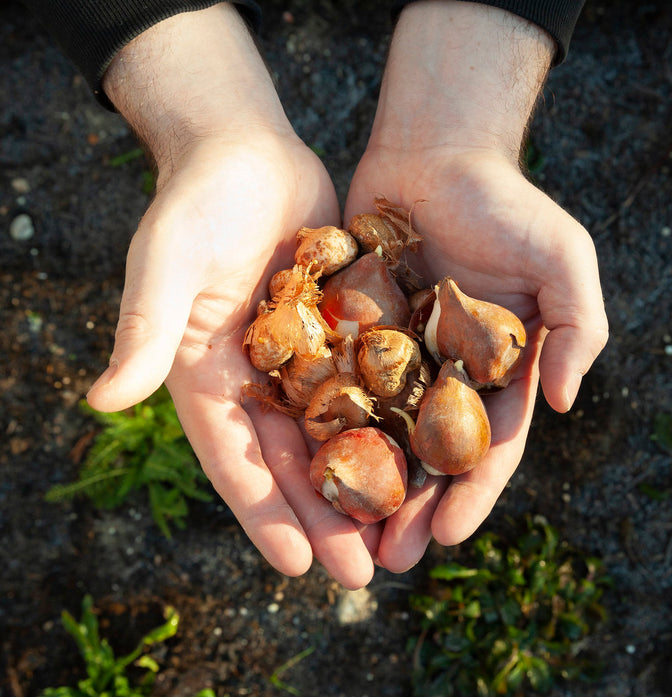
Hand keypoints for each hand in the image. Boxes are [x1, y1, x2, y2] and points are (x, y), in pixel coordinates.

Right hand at [85, 5, 376, 587]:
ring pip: (337, 434)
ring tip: (400, 533)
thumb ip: (144, 328)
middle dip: (325, 517)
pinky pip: (368, 383)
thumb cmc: (194, 202)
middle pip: (293, 461)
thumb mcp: (165, 262)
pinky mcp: (339, 330)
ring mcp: (302, 358)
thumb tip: (102, 400)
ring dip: (365, 483)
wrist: (243, 154)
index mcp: (207, 379)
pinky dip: (392, 421)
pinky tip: (424, 456)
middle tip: (362, 573)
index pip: (235, 460)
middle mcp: (256, 379)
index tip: (295, 567)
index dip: (263, 514)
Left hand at [345, 2, 607, 570]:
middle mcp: (443, 371)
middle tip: (386, 558)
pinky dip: (321, 424)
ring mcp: (393, 354)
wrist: (435, 150)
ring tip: (342, 531)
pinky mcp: (350, 330)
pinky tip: (302, 463)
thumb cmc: (503, 202)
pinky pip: (333, 383)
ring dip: (362, 482)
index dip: (470, 492)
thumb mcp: (562, 260)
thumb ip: (578, 329)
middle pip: (424, 452)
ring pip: (375, 431)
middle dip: (409, 506)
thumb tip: (564, 402)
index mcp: (495, 369)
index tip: (445, 534)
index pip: (486, 445)